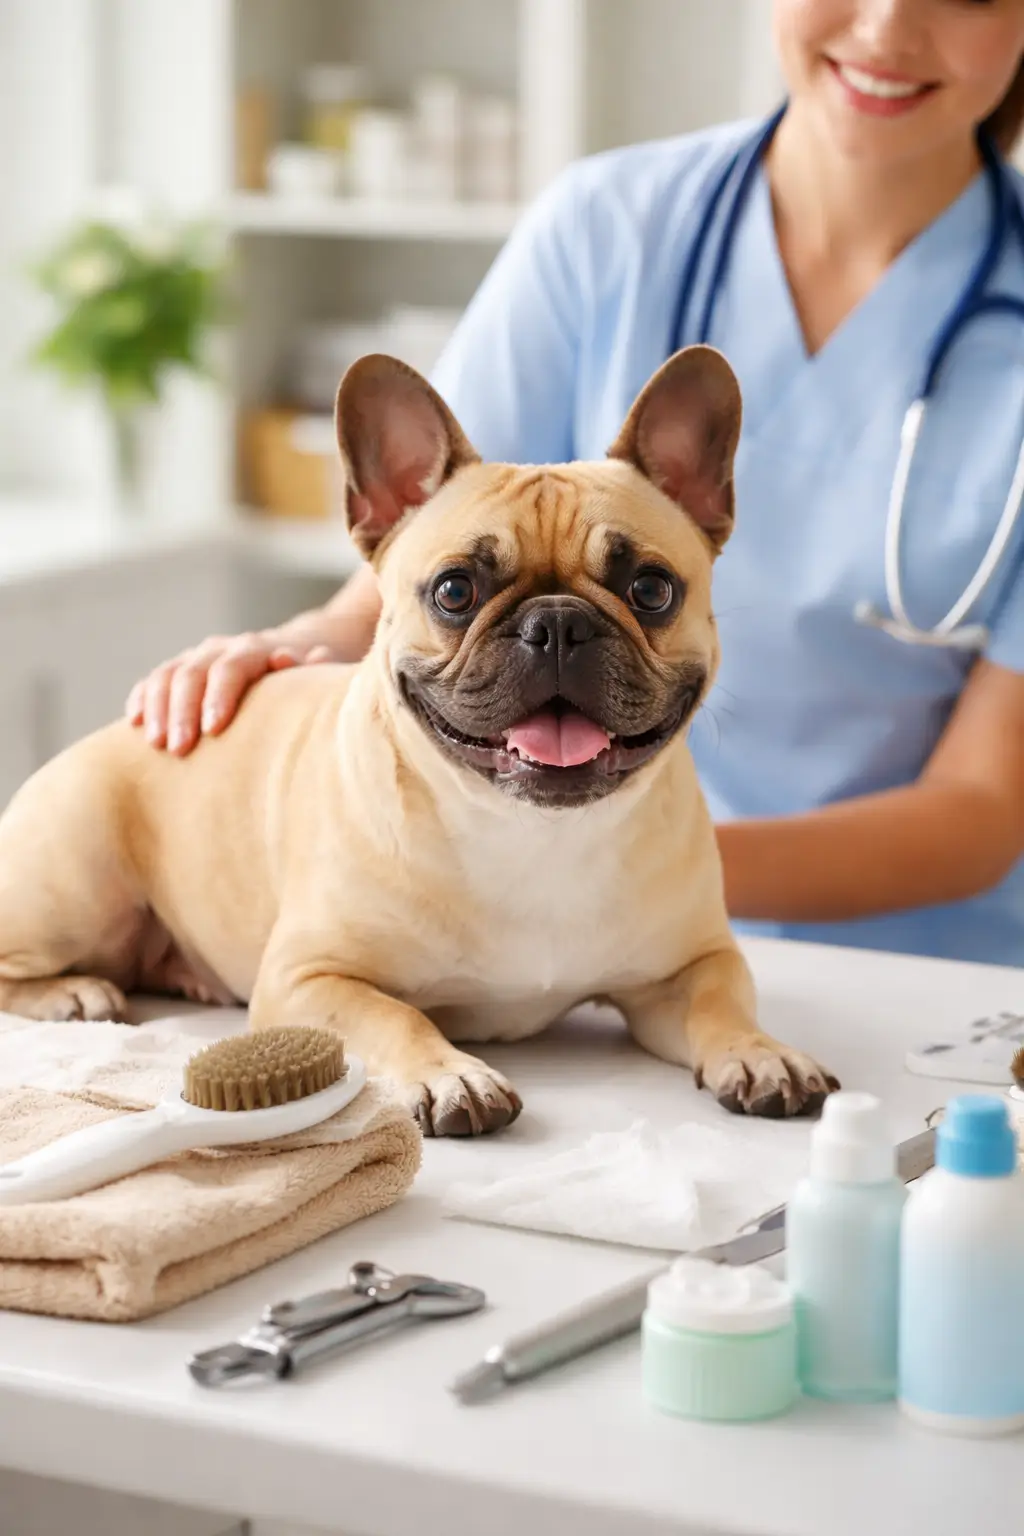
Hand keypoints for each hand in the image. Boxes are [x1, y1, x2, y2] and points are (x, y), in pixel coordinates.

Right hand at [126, 633, 333, 755]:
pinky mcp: (179, 670)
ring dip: (157, 708)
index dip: (220, 696)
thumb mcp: (316, 674)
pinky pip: (152, 680)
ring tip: (156, 744)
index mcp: (255, 649)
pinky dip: (142, 699)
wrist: (291, 652)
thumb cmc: (306, 679)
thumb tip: (298, 657)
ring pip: (167, 675)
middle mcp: (221, 648)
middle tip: (180, 749)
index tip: (213, 729)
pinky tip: (133, 723)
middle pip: (193, 672)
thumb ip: (311, 667)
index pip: (231, 667)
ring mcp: (196, 657)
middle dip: (183, 711)